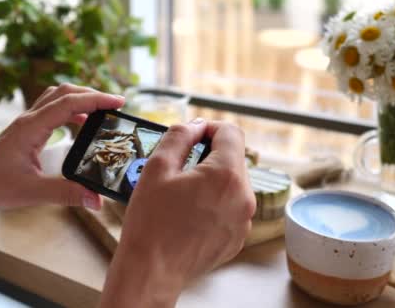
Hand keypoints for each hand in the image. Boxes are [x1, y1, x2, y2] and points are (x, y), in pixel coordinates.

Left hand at [0, 84, 124, 227]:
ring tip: (102, 110)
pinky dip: (71, 110)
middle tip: (115, 104)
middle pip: (64, 92)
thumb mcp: (33, 192)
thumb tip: (96, 199)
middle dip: (91, 94)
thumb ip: (66, 194)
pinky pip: (52, 109)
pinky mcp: (27, 129)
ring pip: (57, 97)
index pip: (68, 103)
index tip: (118, 102)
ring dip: (80, 98)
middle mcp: (28, 119)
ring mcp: (27, 122)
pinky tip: (82, 123)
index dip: (95, 100)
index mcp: (30, 128)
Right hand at [100, 119, 255, 306]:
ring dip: (212, 179)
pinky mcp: (238, 237)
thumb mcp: (157, 167)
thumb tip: (195, 125)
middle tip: (180, 167)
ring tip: (183, 193)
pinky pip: (232, 207)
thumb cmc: (151, 222)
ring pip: (233, 183)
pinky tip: (190, 213)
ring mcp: (243, 220)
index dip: (209, 128)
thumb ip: (179, 136)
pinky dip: (215, 202)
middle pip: (234, 158)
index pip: (231, 132)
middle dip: (209, 155)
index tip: (192, 137)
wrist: (152, 270)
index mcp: (226, 175)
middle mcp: (243, 196)